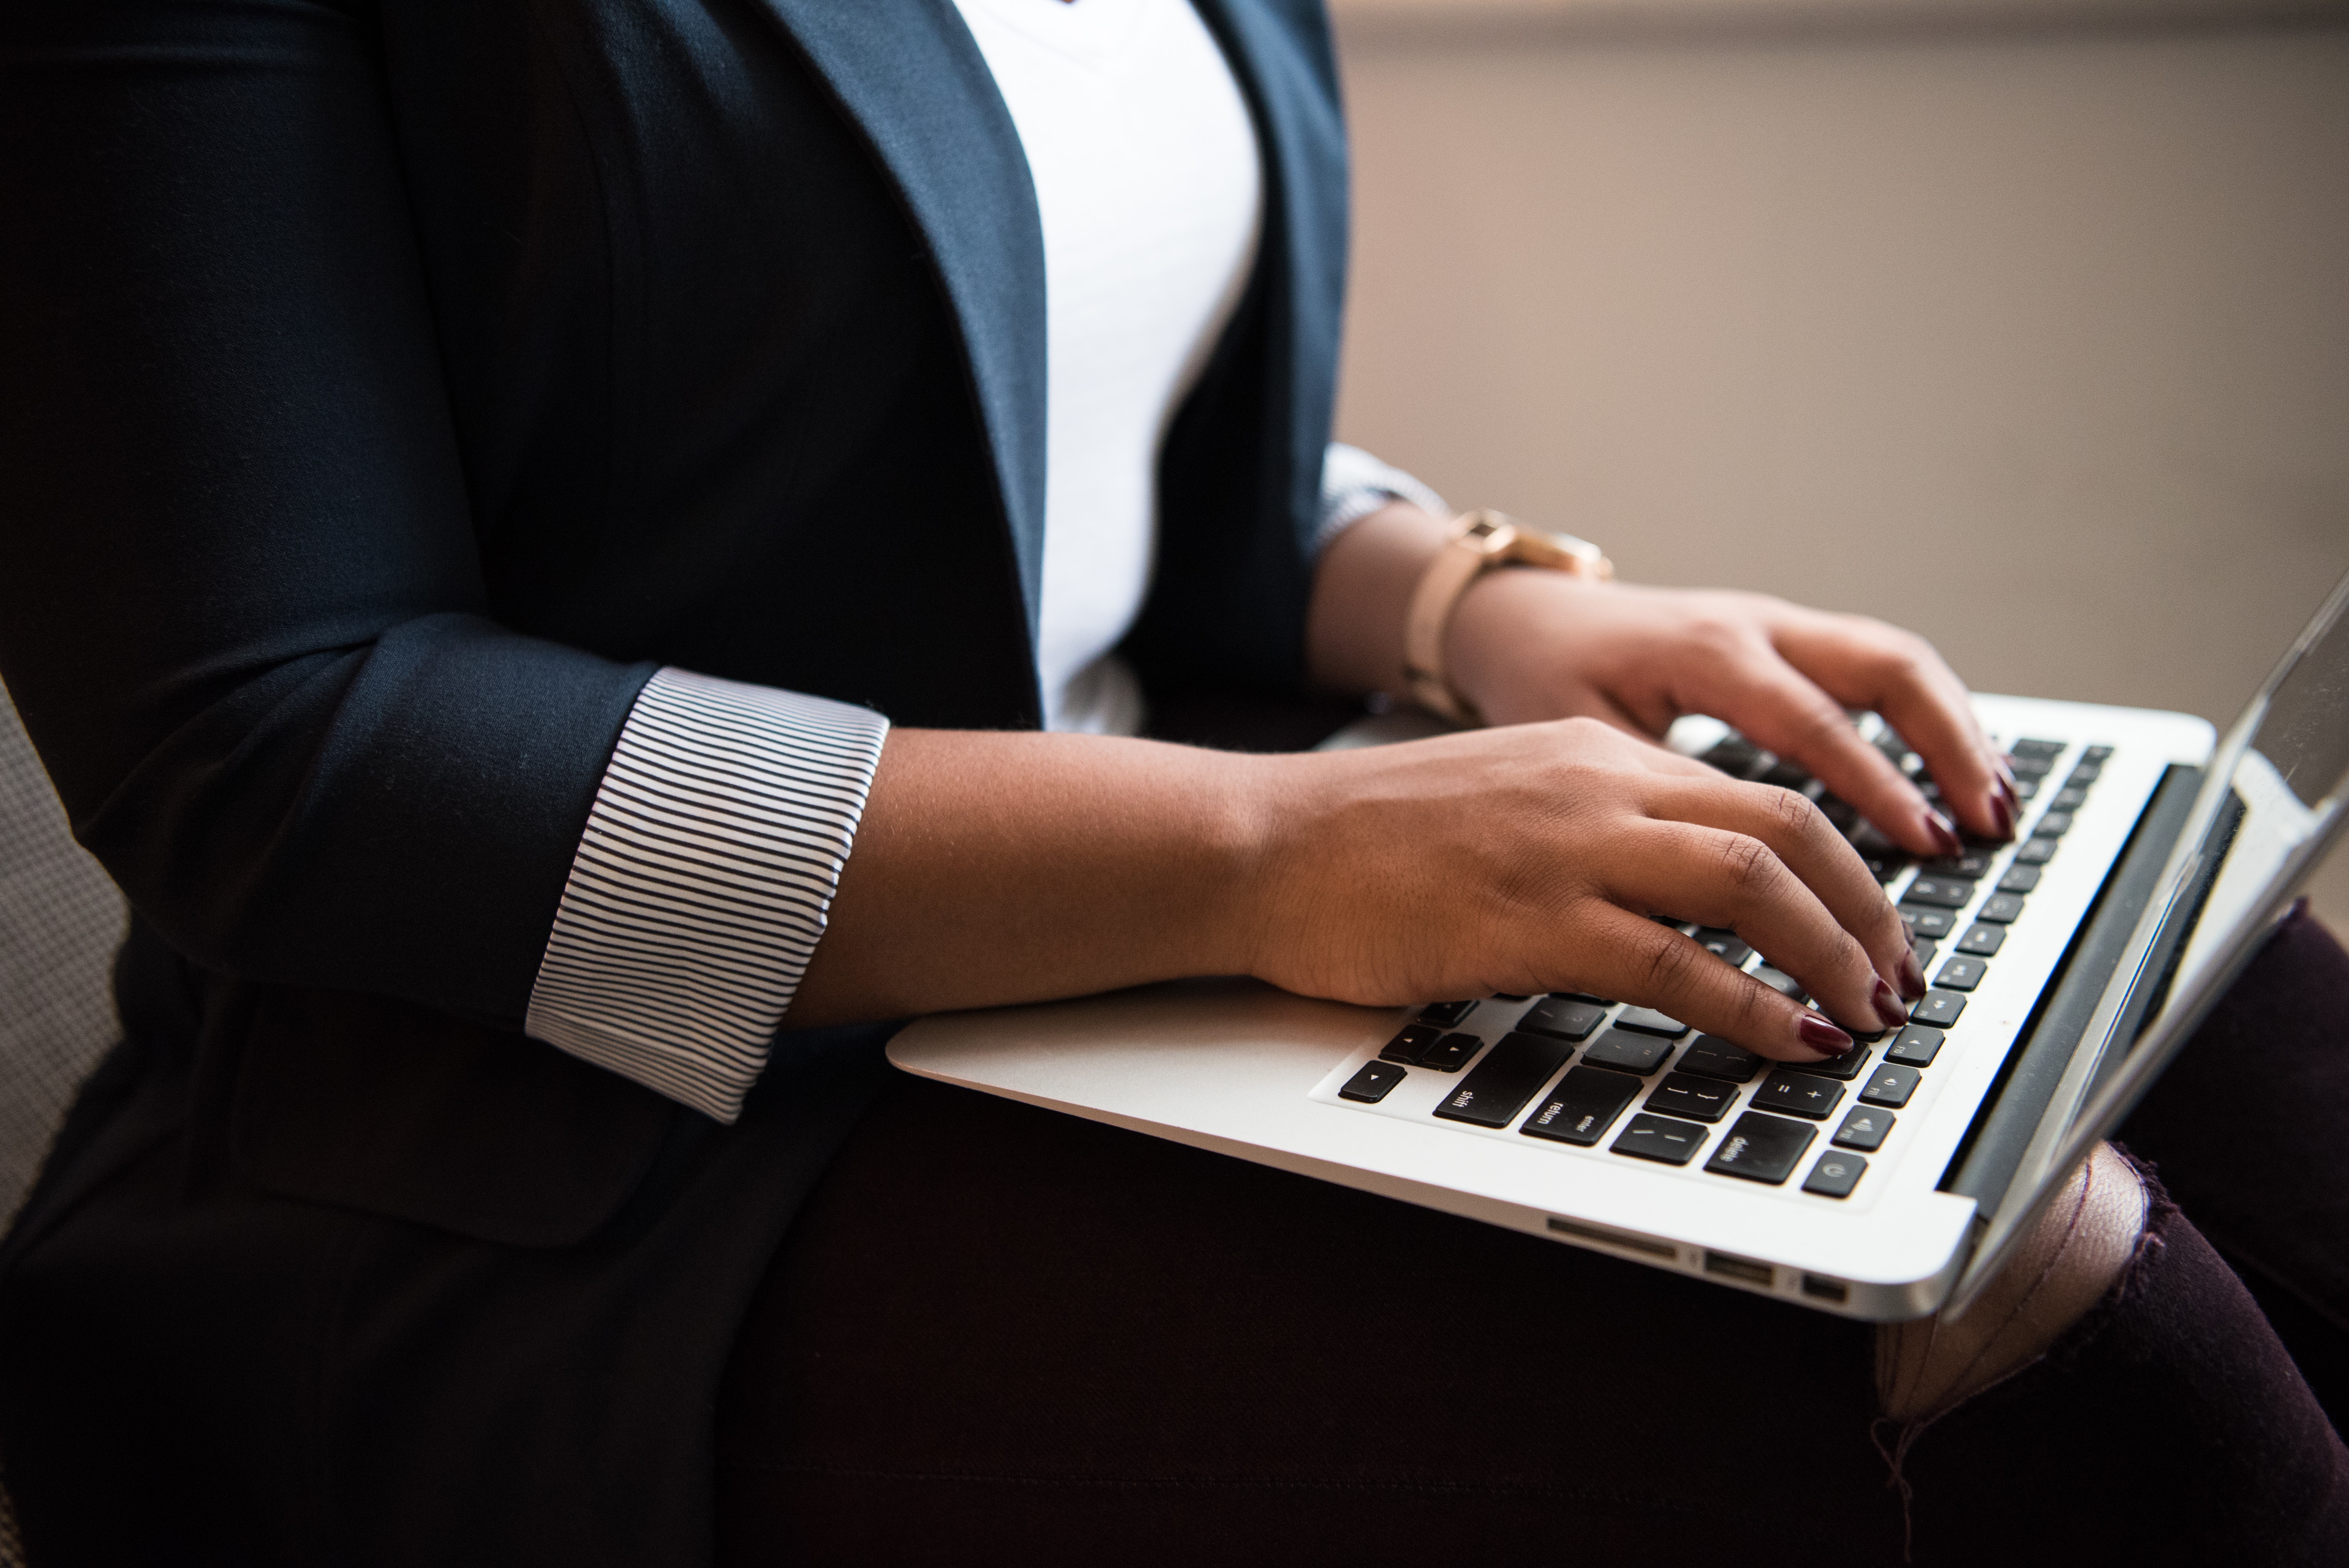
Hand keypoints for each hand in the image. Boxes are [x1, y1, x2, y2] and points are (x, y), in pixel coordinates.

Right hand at [1248, 717, 1922, 1057]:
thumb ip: (1597, 831)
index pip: (1761, 797)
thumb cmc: (1368, 841)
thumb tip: (1683, 901)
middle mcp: (1597, 786)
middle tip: (1899, 980)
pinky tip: (1791, 1041)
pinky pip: (1674, 963)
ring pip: (1750, 883)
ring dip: (1832, 955)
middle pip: (1786, 828)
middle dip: (1868, 911)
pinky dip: (1752, 1007)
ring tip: (1868, 1014)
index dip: (1844, 867)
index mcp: (1596, 755)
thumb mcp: (1507, 804)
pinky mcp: (1527, 921)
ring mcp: (1565, 850)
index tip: (1875, 929)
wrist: (1264, 845)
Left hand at [1446, 568, 2017, 854]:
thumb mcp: (1583, 742)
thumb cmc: (1544, 682)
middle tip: (1987, 825)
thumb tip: (1716, 887)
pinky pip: (1874, 668)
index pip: (1815, 723)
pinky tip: (1955, 773)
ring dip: (1952, 731)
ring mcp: (1776, 625)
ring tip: (1995, 806)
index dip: (1875, 787)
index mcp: (1706, 653)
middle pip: (1885, 669)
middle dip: (1947, 748)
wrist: (1522, 619)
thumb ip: (1653, 802)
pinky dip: (1925, 718)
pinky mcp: (1785, 637)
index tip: (1924, 845)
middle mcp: (1754, 628)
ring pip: (1894, 661)